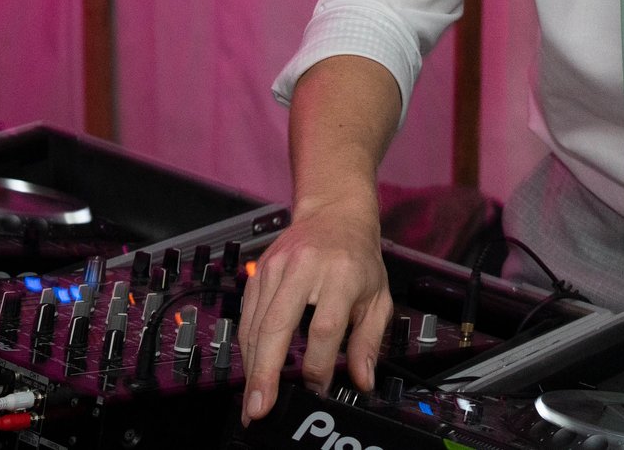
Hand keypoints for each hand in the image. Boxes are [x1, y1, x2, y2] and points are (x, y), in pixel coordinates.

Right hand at [236, 197, 391, 422]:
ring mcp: (276, 268)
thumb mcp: (377, 296)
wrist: (335, 214)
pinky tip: (251, 368)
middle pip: (277, 327)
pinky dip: (247, 347)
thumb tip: (363, 380)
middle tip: (259, 408)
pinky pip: (246, 316)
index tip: (318, 390)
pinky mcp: (258, 272)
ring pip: (255, 325)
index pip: (324, 328)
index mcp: (341, 274)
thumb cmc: (359, 257)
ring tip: (254, 399)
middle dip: (265, 373)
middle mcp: (304, 268)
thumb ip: (368, 341)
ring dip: (251, 367)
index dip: (318, 365)